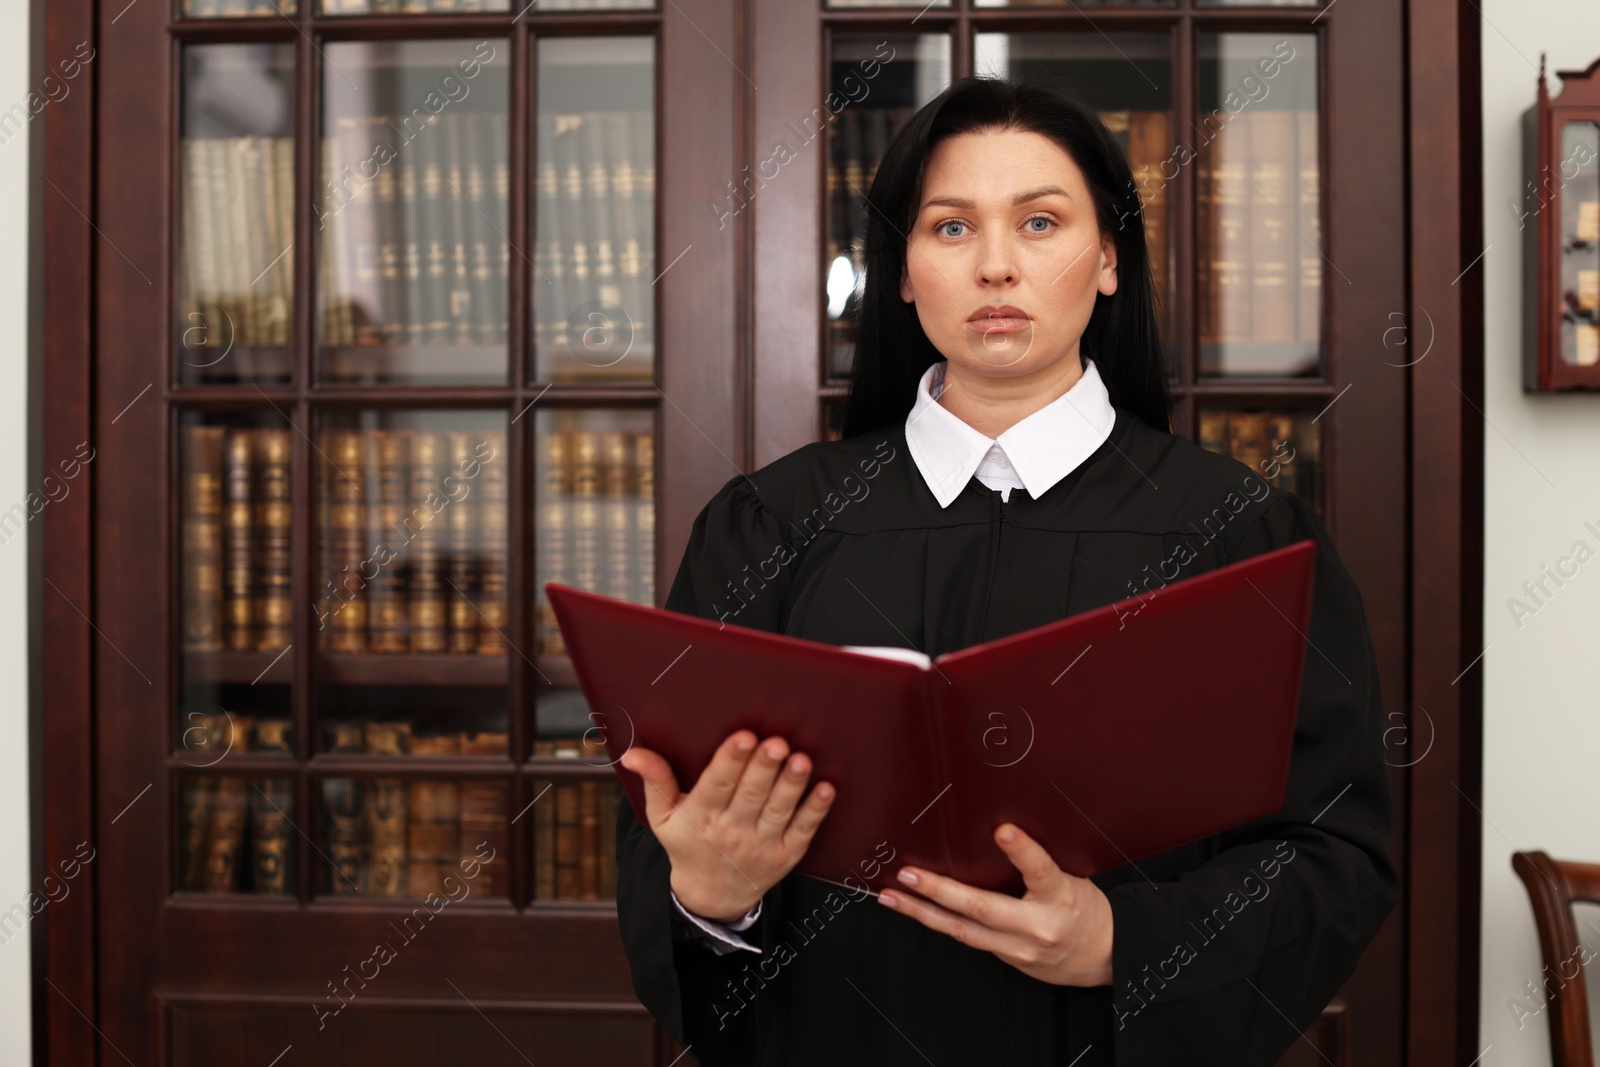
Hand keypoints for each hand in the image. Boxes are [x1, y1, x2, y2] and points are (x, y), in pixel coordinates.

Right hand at [619, 730, 835, 923]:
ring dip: (792, 785)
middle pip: (751, 795)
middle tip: (777, 742)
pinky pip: (803, 830)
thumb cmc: (688, 844)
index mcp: (701, 816)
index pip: (716, 785)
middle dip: (764, 768)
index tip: (743, 737)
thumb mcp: (662, 817)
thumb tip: (633, 753)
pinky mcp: (786, 855)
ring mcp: (762, 844)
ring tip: (801, 760)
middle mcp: (732, 831)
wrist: (711, 896)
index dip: (730, 761)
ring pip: (779, 810)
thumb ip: (655, 781)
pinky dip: (815, 810)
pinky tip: (826, 789)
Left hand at [876, 823, 1113, 986]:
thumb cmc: (1085, 909)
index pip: (1042, 870)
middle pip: (983, 908)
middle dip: (940, 890)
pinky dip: (939, 923)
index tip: (1002, 830)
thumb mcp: (1072, 877)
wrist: (1106, 958)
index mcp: (1061, 896)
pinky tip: (916, 910)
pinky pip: (967, 938)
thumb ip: (1039, 862)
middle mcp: (1037, 926)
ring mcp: (1018, 948)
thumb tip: (999, 829)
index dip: (1022, 849)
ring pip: (963, 930)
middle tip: (908, 874)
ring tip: (892, 897)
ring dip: (922, 912)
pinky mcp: (1007, 959)